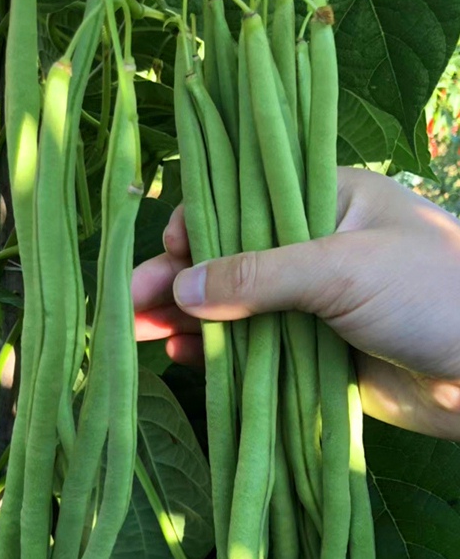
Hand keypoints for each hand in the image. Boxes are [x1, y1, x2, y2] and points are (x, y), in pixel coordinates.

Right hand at [132, 167, 459, 439]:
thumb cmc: (432, 293)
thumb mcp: (341, 268)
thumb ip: (258, 274)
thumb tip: (179, 289)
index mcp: (322, 202)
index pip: (240, 203)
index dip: (197, 227)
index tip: (170, 254)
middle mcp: (307, 248)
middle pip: (224, 258)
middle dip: (175, 279)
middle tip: (129, 304)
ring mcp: (306, 303)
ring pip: (230, 306)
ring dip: (184, 318)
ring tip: (138, 334)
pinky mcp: (307, 350)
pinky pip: (248, 347)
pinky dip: (214, 351)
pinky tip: (181, 356)